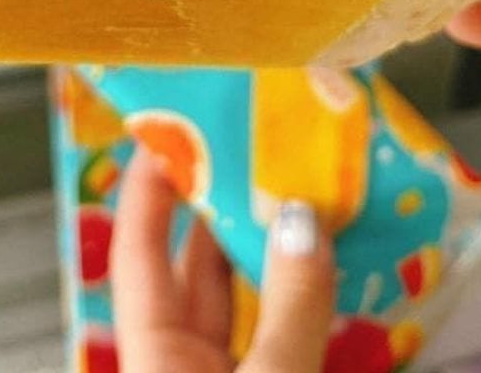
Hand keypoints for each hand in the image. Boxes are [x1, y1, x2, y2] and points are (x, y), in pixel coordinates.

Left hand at [110, 147, 334, 372]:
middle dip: (229, 207)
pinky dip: (310, 298)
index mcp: (154, 357)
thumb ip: (291, 309)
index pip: (138, 252)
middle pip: (199, 267)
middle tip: (262, 150)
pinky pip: (288, 333)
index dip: (148, 188)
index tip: (170, 131)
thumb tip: (304, 221)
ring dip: (279, 251)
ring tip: (311, 193)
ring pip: (250, 300)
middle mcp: (184, 365)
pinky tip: (341, 267)